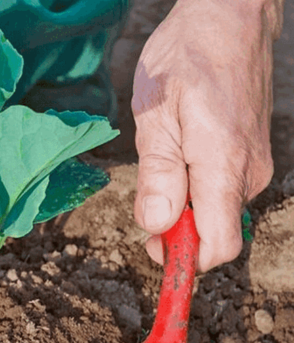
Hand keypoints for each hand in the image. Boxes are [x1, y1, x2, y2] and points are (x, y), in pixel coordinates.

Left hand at [131, 0, 277, 271]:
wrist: (228, 16)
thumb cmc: (186, 58)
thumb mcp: (156, 115)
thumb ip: (158, 175)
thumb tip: (157, 227)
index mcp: (224, 167)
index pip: (218, 245)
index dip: (185, 260)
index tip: (154, 251)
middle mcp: (248, 172)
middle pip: (214, 233)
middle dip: (176, 232)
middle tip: (145, 200)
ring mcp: (253, 163)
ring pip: (215, 211)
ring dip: (183, 206)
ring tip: (162, 161)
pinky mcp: (250, 153)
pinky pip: (221, 190)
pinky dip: (195, 188)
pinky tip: (178, 155)